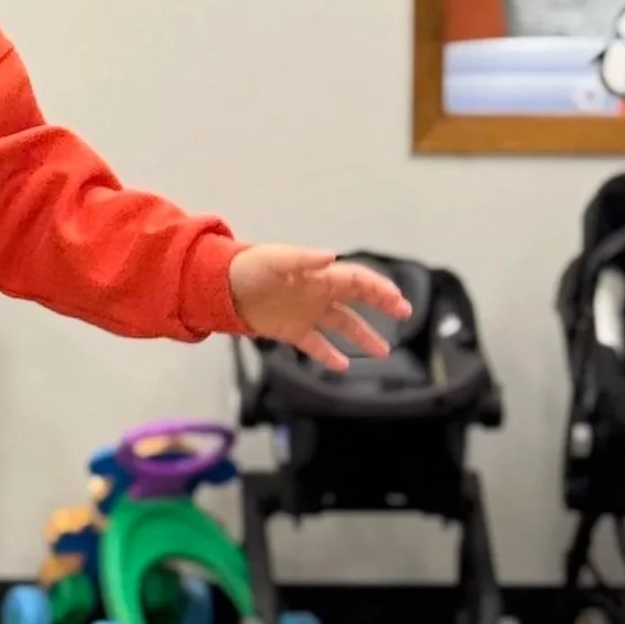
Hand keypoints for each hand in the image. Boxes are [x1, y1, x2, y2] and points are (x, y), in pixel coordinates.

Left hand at [228, 246, 409, 370]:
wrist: (220, 287)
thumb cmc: (248, 267)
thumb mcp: (276, 259)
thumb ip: (304, 259)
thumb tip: (331, 257)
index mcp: (319, 275)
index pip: (357, 280)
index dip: (379, 288)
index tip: (398, 300)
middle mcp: (317, 294)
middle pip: (357, 300)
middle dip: (381, 305)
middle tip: (404, 314)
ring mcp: (306, 313)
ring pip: (342, 325)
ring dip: (363, 336)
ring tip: (384, 351)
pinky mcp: (290, 330)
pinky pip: (315, 345)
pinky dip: (329, 355)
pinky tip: (342, 366)